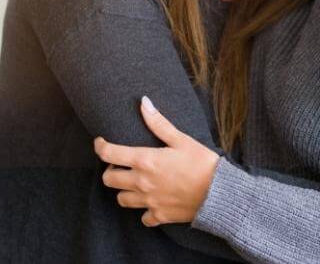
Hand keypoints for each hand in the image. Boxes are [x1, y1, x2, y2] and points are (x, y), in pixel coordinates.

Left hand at [93, 96, 219, 225]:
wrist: (220, 194)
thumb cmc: (202, 163)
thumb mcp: (181, 139)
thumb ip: (159, 123)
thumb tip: (143, 102)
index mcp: (145, 160)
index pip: (109, 153)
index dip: (100, 146)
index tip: (101, 143)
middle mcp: (142, 182)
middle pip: (109, 179)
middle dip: (110, 170)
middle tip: (121, 164)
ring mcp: (149, 201)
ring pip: (121, 199)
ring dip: (124, 190)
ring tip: (135, 183)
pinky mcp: (159, 216)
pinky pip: (143, 217)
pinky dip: (144, 211)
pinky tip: (153, 202)